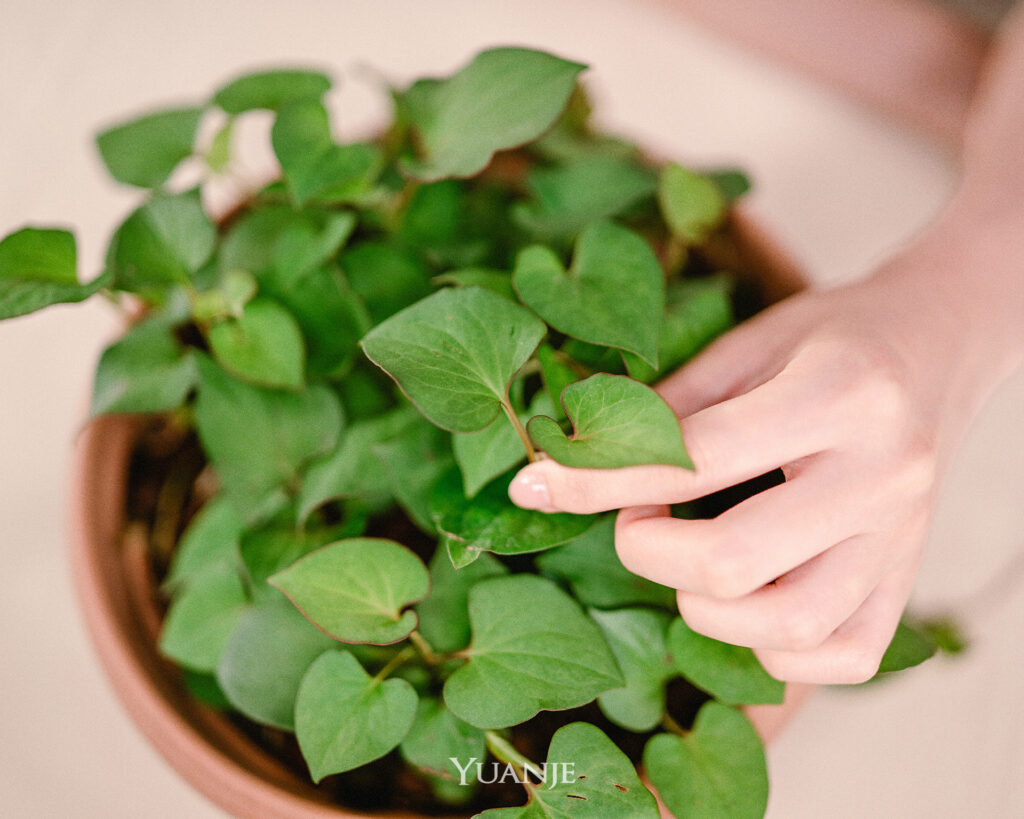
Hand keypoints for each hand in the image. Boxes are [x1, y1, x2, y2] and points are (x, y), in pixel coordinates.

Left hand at [510, 239, 1008, 683]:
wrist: (933, 348)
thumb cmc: (830, 339)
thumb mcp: (746, 346)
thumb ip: (667, 408)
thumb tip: (571, 460)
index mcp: (840, 397)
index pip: (691, 460)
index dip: (595, 478)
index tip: (535, 484)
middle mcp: (881, 477)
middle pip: (732, 562)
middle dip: (648, 551)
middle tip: (639, 518)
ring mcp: (902, 541)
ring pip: (784, 627)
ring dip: (703, 609)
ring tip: (688, 559)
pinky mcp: (908, 582)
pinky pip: (836, 656)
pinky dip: (771, 651)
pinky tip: (745, 602)